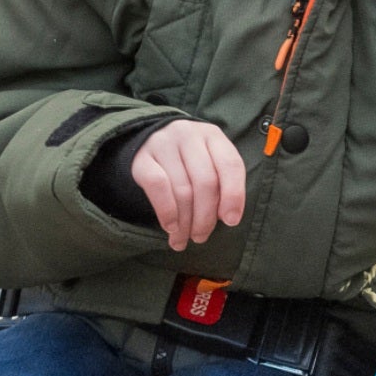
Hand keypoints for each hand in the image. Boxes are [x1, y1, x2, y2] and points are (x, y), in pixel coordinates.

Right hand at [131, 119, 246, 251]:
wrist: (146, 142)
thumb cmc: (186, 159)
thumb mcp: (209, 161)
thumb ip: (222, 183)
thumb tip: (225, 217)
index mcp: (212, 135)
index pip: (231, 164)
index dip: (234, 195)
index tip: (231, 221)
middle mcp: (188, 135)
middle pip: (206, 182)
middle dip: (206, 216)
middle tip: (201, 237)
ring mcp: (163, 144)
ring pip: (182, 189)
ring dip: (185, 222)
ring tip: (184, 240)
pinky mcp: (141, 158)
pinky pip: (158, 187)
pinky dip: (167, 211)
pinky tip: (171, 228)